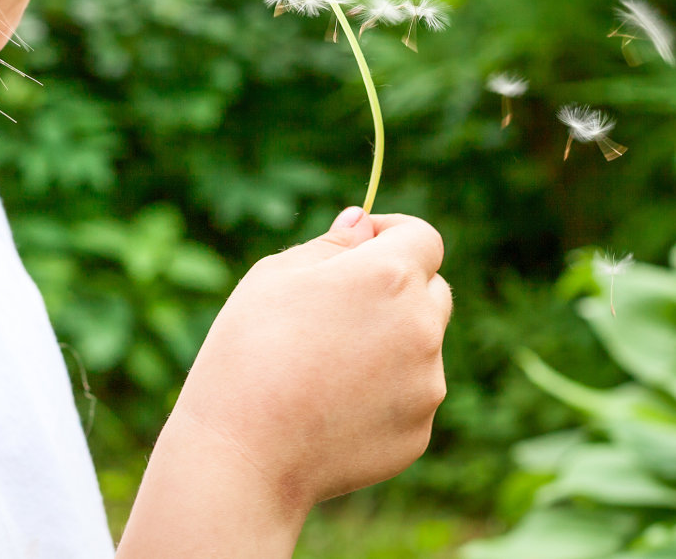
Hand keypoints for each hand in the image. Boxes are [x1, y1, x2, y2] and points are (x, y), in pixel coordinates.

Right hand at [167, 207, 451, 516]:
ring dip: (390, 343)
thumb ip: (331, 245)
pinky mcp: (419, 432)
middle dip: (399, 288)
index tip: (363, 245)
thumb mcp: (276, 276)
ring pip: (421, 347)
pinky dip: (383, 393)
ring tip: (326, 366)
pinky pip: (410, 397)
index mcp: (390, 275)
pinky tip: (332, 406)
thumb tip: (363, 223)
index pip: (422, 237)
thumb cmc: (249, 350)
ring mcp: (426, 384)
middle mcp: (421, 326)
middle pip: (432, 291)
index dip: (393, 234)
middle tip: (341, 308)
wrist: (243, 453)